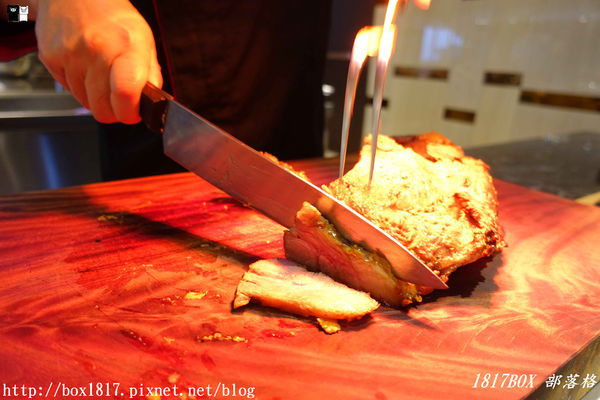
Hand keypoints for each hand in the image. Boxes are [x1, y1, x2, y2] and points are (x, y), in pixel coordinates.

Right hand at [35, 0, 161, 123]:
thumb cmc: (113, 18)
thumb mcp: (144, 40)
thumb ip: (150, 75)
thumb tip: (153, 103)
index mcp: (126, 46)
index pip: (126, 94)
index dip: (130, 113)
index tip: (133, 112)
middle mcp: (96, 49)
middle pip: (102, 109)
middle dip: (113, 110)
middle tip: (119, 98)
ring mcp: (70, 54)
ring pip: (85, 102)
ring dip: (95, 96)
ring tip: (101, 73)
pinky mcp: (50, 57)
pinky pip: (68, 90)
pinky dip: (79, 85)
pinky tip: (84, 66)